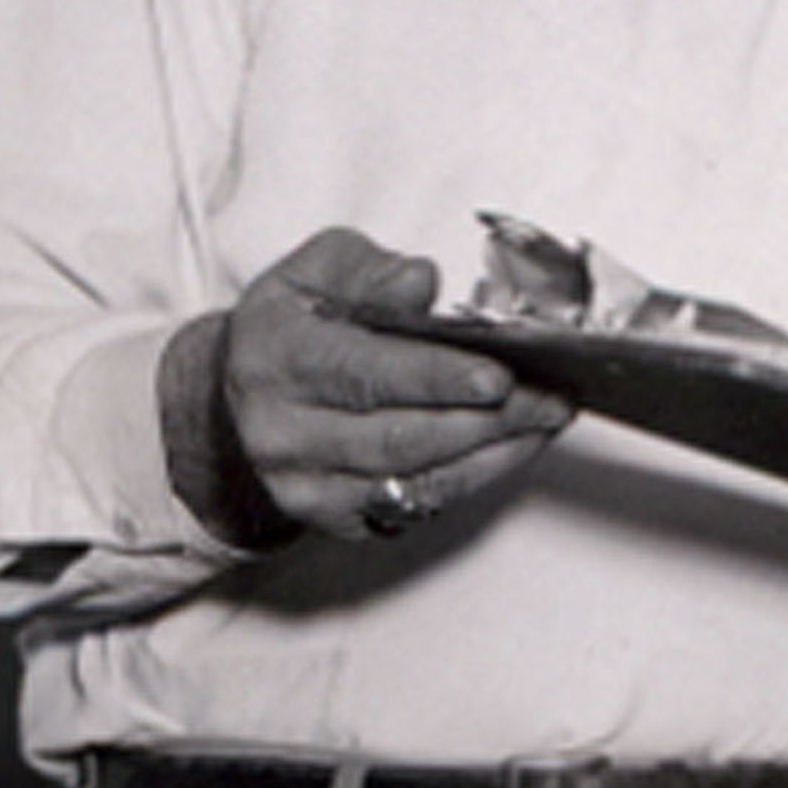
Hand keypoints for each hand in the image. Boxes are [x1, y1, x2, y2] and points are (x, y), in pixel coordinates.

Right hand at [161, 228, 570, 547]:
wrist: (239, 397)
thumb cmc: (291, 325)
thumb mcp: (317, 270)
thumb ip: (372, 272)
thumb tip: (419, 285)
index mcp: (277, 359)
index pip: (364, 374)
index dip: (435, 378)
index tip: (497, 376)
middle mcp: (284, 432)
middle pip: (399, 436)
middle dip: (485, 419)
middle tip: (548, 396)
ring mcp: (307, 485)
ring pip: (414, 478)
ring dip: (493, 451)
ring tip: (547, 417)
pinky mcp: (335, 517)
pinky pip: (417, 504)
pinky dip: (475, 475)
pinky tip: (516, 446)